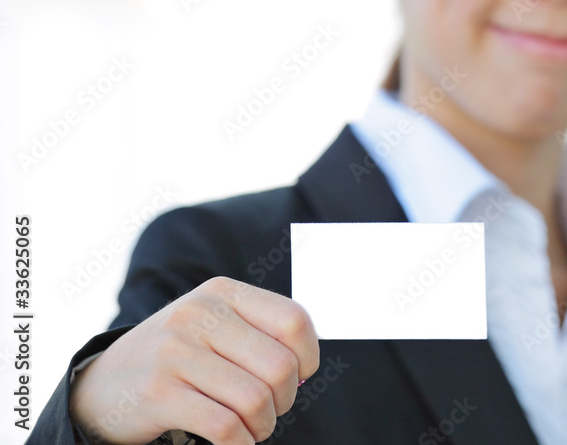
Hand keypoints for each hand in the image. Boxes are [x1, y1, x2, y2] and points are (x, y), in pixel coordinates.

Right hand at [69, 277, 319, 444]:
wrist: (102, 384)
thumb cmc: (178, 357)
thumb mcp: (214, 325)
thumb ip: (259, 335)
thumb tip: (305, 368)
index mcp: (222, 293)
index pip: (293, 320)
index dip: (308, 356)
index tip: (299, 376)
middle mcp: (199, 314)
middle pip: (279, 366)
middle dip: (285, 399)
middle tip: (271, 410)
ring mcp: (176, 352)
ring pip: (255, 399)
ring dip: (263, 425)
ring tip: (254, 428)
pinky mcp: (158, 393)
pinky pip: (224, 426)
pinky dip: (240, 442)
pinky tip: (236, 441)